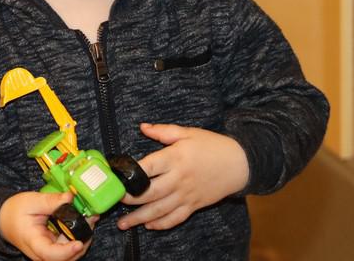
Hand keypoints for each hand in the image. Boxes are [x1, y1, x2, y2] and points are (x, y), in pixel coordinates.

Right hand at [0, 191, 90, 260]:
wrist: (6, 220)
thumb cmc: (15, 212)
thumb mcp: (31, 202)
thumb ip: (50, 201)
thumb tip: (70, 197)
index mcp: (34, 243)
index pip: (51, 254)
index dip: (67, 251)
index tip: (78, 243)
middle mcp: (42, 254)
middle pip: (66, 257)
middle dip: (82, 240)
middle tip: (91, 219)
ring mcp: (50, 254)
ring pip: (72, 255)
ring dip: (83, 237)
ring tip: (90, 218)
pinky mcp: (56, 249)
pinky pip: (71, 248)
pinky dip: (80, 235)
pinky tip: (85, 221)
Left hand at [118, 123, 248, 230]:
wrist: (240, 164)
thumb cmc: (212, 145)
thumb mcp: (188, 132)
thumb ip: (163, 131)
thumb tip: (142, 127)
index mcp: (175, 158)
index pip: (148, 168)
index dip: (130, 174)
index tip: (116, 177)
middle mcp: (179, 179)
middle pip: (150, 193)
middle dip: (129, 199)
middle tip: (113, 201)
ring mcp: (186, 195)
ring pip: (159, 211)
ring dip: (139, 219)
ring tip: (123, 224)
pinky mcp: (194, 206)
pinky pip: (175, 218)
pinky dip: (161, 224)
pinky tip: (148, 226)